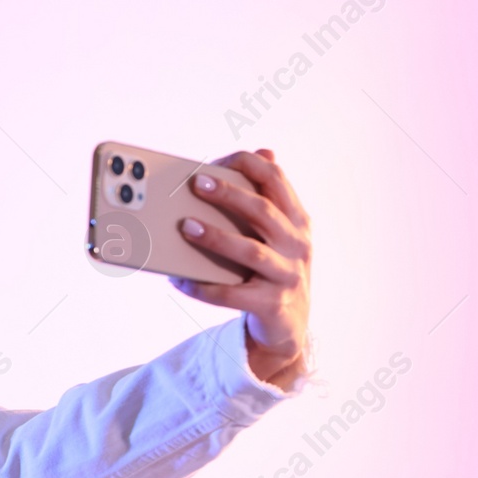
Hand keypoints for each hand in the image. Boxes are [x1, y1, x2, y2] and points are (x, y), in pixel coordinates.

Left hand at [172, 148, 311, 389]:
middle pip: (262, 211)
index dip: (248, 165)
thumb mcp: (279, 235)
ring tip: (186, 227)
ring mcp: (287, 275)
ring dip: (216, 237)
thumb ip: (270, 198)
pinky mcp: (271, 304)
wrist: (289, 326)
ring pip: (250, 251)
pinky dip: (204, 287)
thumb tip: (264, 152)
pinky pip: (233, 294)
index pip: (276, 179)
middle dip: (229, 195)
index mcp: (296, 220)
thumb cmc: (274, 270)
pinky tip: (180, 280)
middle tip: (197, 184)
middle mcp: (296, 244)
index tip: (218, 160)